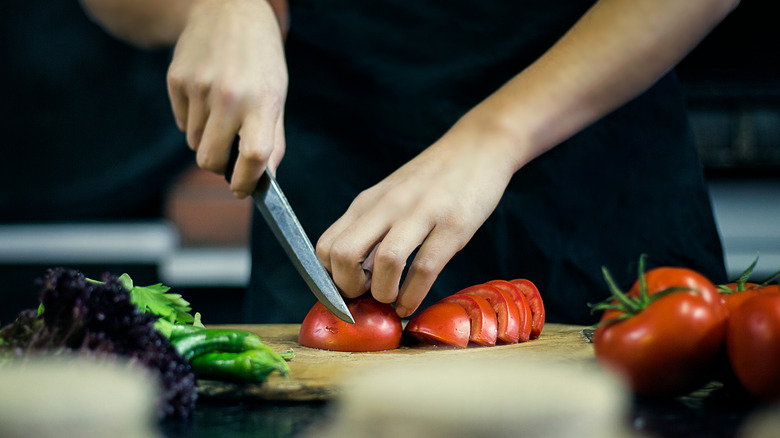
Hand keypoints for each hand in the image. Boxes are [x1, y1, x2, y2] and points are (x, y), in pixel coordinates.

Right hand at [167, 0, 287, 196]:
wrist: (229, 10)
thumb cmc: (260, 60)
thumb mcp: (277, 95)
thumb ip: (273, 140)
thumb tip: (265, 180)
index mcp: (262, 101)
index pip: (254, 155)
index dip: (246, 182)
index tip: (241, 190)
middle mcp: (230, 95)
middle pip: (211, 160)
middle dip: (218, 167)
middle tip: (228, 157)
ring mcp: (199, 87)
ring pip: (195, 143)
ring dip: (207, 139)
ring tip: (221, 112)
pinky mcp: (176, 80)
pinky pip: (182, 123)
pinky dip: (193, 120)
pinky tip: (206, 95)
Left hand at [316, 111, 522, 316]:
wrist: (478, 146)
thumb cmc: (433, 180)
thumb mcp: (391, 196)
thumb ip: (372, 227)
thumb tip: (355, 275)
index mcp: (368, 202)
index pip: (326, 246)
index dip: (329, 278)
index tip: (346, 291)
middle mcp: (388, 206)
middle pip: (344, 254)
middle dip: (349, 289)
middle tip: (366, 297)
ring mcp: (421, 214)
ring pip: (385, 262)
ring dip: (384, 293)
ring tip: (392, 300)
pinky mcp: (453, 225)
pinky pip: (425, 268)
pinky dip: (413, 296)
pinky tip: (411, 304)